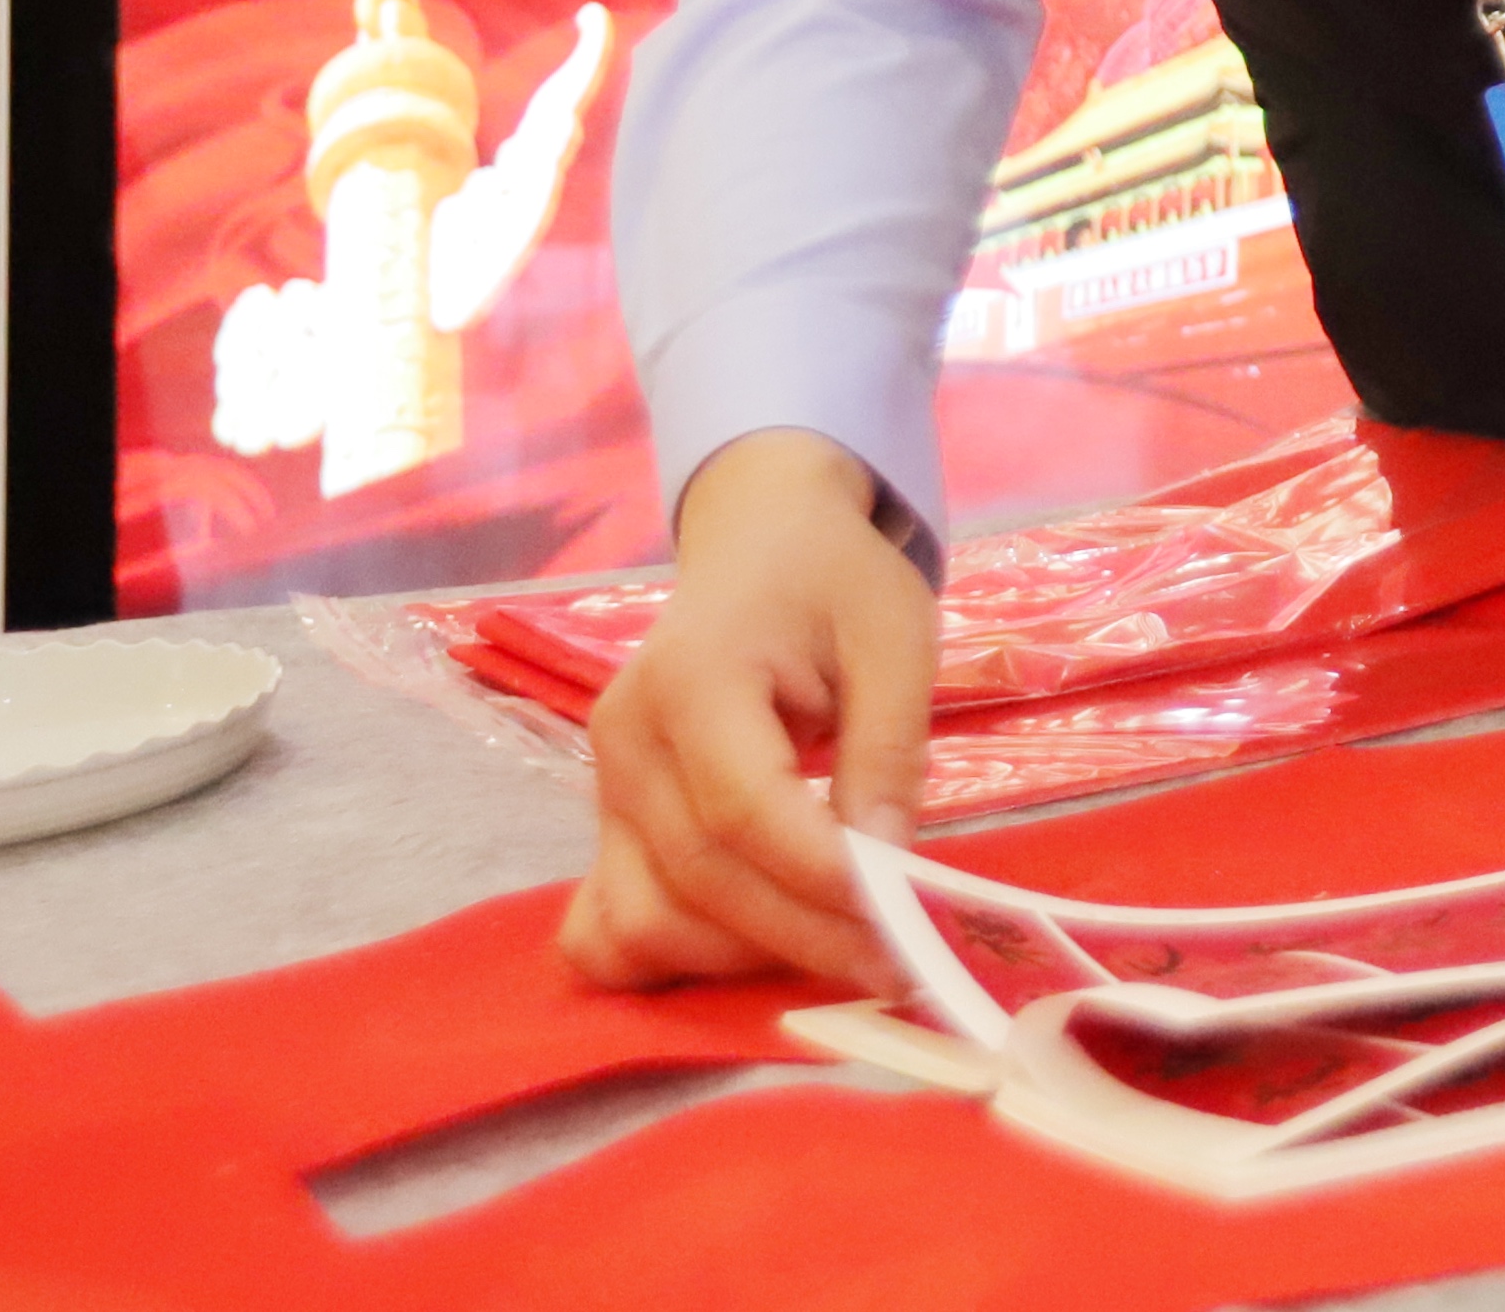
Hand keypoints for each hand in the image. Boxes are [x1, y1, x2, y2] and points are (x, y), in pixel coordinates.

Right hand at [556, 428, 931, 994]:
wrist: (760, 543)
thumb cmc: (835, 582)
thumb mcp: (894, 639)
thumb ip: (889, 750)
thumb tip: (886, 867)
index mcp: (693, 676)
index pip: (744, 808)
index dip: (819, 876)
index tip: (900, 914)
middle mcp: (626, 740)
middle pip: (700, 878)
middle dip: (803, 935)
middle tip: (897, 961)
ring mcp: (605, 789)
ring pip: (648, 920)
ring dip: (744, 958)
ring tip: (840, 950)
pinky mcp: (607, 824)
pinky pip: (607, 928)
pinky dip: (670, 961)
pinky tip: (750, 950)